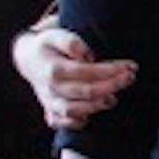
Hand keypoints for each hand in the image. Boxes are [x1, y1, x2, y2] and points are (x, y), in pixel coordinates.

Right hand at [13, 26, 135, 131]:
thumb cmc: (48, 45)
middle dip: (112, 85)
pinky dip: (75, 123)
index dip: (111, 70)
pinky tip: (91, 116)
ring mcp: (50, 102)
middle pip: (85, 92)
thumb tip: (87, 55)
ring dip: (96, 106)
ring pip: (74, 111)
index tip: (130, 66)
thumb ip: (71, 42)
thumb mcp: (56, 35)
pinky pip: (61, 123)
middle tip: (130, 78)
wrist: (28, 59)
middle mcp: (51, 88)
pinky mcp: (50, 112)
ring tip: (113, 99)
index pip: (86, 71)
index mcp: (54, 69)